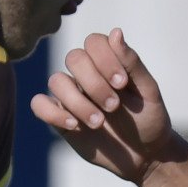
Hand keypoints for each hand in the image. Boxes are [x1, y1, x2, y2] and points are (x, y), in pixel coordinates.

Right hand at [32, 30, 187, 186]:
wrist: (144, 154)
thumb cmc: (148, 119)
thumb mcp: (148, 92)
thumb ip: (132, 63)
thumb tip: (116, 32)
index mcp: (108, 62)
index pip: (94, 42)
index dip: (105, 59)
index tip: (122, 83)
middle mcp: (86, 74)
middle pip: (74, 58)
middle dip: (94, 83)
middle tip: (114, 107)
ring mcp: (71, 94)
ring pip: (56, 81)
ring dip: (77, 101)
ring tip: (99, 123)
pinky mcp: (60, 116)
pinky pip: (39, 104)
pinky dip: (52, 112)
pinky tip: (74, 126)